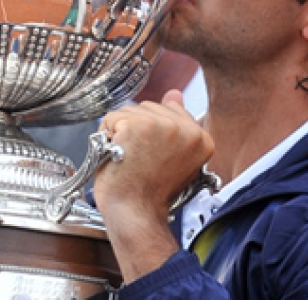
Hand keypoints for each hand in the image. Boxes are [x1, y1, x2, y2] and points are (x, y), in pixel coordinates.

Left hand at [93, 90, 214, 281]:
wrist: (136, 214)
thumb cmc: (151, 192)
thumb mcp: (174, 157)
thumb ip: (177, 123)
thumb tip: (175, 93)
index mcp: (201, 137)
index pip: (170, 110)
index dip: (154, 133)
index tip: (152, 155)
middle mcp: (186, 129)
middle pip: (149, 107)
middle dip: (137, 129)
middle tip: (140, 159)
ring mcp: (162, 125)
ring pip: (129, 110)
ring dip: (120, 132)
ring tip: (128, 157)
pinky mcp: (137, 126)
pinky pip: (111, 118)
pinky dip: (106, 135)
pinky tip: (116, 154)